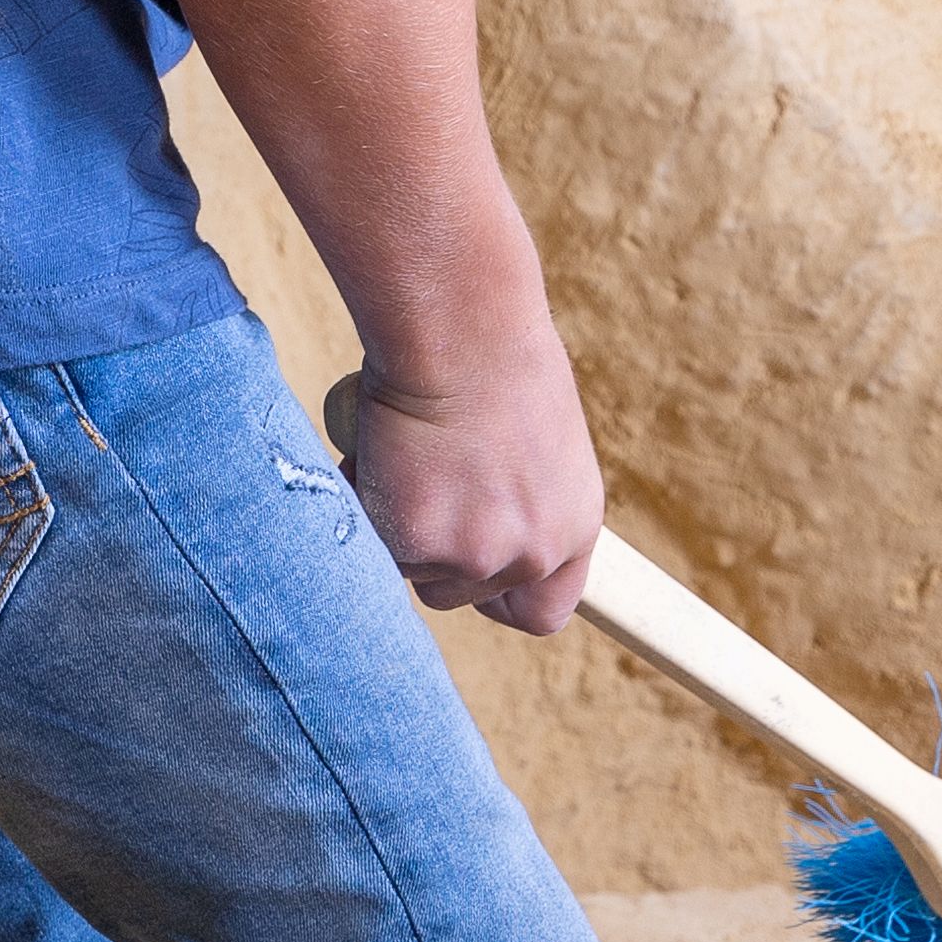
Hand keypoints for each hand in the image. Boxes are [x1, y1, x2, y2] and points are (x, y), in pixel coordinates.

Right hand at [328, 319, 601, 638]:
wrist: (465, 329)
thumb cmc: (496, 358)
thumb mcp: (538, 444)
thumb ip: (519, 498)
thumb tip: (476, 518)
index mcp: (576, 527)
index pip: (544, 612)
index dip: (500, 596)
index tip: (471, 568)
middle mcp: (535, 552)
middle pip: (465, 596)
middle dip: (434, 555)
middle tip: (423, 489)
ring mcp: (477, 556)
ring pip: (414, 573)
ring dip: (400, 530)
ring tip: (409, 458)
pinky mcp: (418, 545)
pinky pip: (375, 545)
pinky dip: (366, 504)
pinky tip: (382, 450)